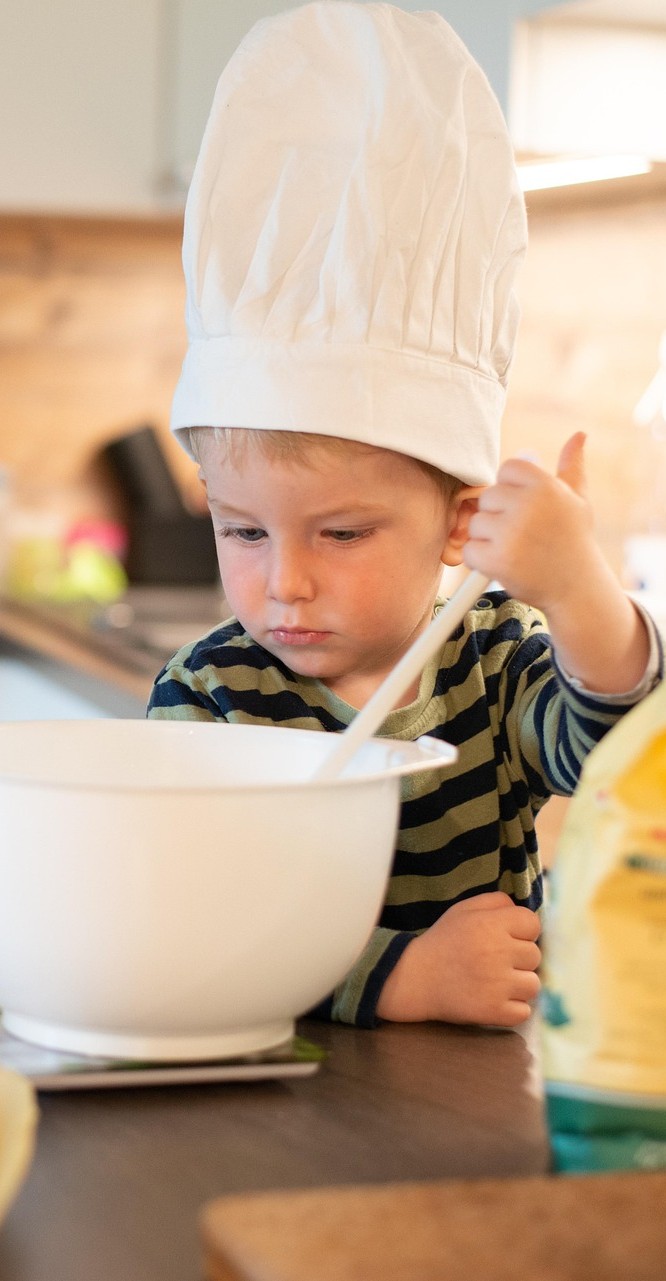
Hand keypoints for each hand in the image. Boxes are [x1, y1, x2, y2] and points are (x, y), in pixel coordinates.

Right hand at [376, 892, 540, 1027]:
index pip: (533, 924)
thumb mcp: (464, 910)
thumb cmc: (444, 941)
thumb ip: (496, 901)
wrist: (415, 978)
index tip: (507, 938)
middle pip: (535, 955)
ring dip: (518, 984)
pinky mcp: (494, 1011)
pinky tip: (494, 1000)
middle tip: (495, 961)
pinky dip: (512, 1008)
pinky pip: (524, 1011)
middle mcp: (498, 952)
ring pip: (533, 984)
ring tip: (495, 982)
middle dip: (518, 958)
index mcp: (491, 925)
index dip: (522, 931)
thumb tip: (522, 910)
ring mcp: (498, 985)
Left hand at [464, 432, 594, 614]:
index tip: (527, 511)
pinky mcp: (497, 559)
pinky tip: (505, 564)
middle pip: (487, 497)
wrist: (577, 588)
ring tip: (516, 550)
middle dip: (499, 516)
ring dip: (489, 539)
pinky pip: (470, 550)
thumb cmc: (574, 541)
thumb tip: (579, 435)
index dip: (512, 492)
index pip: (506, 470)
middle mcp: (529, 505)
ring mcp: (512, 532)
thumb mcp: (578, 500)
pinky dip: (480, 560)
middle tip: (523, 535)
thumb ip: (571, 467)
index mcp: (545, 485)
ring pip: (475, 523)